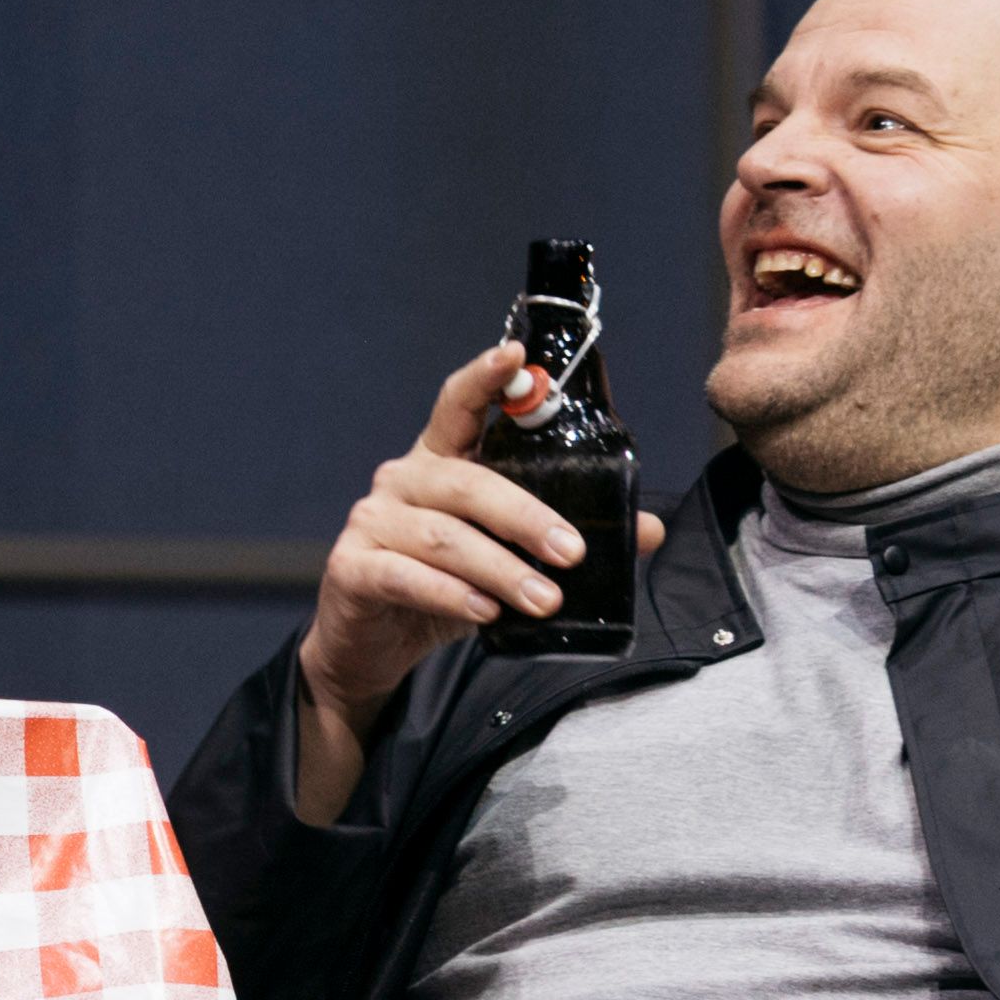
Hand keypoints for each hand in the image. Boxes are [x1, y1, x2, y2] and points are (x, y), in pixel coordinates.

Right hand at [286, 345, 659, 812]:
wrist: (371, 641)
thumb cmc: (444, 584)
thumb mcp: (509, 556)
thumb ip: (564, 536)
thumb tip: (648, 530)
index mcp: (440, 460)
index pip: (458, 405)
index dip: (485, 378)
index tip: (517, 358)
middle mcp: (402, 480)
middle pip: (467, 483)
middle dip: (526, 517)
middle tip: (573, 552)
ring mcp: (371, 521)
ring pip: (443, 537)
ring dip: (500, 569)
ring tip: (544, 600)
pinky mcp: (351, 567)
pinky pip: (405, 576)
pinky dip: (450, 594)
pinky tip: (486, 612)